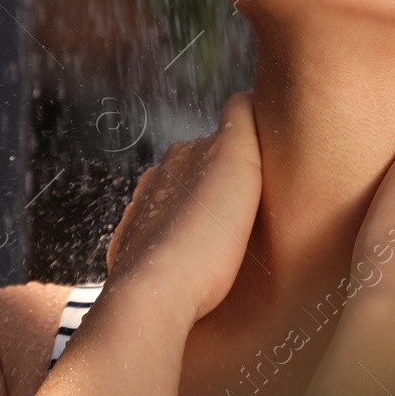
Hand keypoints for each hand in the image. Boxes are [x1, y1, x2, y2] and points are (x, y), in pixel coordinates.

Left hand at [103, 90, 262, 325]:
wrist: (157, 299)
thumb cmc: (204, 236)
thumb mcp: (237, 161)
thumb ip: (241, 120)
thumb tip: (247, 96)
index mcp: (179, 157)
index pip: (216, 142)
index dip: (242, 157)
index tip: (262, 179)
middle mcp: (153, 184)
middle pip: (193, 177)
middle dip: (216, 190)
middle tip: (248, 214)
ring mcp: (138, 223)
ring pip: (174, 212)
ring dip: (196, 222)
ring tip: (223, 246)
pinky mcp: (132, 260)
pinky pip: (159, 249)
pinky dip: (176, 253)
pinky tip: (194, 270)